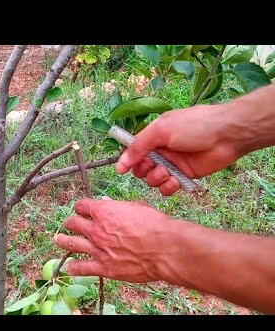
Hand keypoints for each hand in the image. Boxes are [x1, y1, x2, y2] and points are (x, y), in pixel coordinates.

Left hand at [54, 198, 174, 281]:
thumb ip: (118, 206)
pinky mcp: (103, 267)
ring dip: (63, 241)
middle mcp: (96, 229)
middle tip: (69, 223)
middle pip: (73, 223)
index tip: (81, 208)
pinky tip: (69, 268)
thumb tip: (107, 203)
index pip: (82, 206)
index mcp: (103, 211)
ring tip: (58, 239)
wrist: (164, 248)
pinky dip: (74, 268)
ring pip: (71, 244)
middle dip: (70, 222)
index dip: (81, 207)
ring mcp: (97, 249)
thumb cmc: (154, 225)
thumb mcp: (136, 207)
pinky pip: (82, 268)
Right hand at [116, 104, 243, 194]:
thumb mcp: (161, 130)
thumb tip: (119, 164)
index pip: (133, 152)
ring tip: (167, 172)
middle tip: (153, 165)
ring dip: (156, 178)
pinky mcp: (183, 176)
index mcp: (153, 137)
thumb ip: (138, 146)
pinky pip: (167, 188)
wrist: (227, 135)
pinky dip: (168, 187)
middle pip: (140, 169)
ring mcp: (172, 165)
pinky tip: (174, 181)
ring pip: (152, 180)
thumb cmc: (194, 126)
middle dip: (143, 170)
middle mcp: (161, 151)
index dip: (127, 161)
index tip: (123, 169)